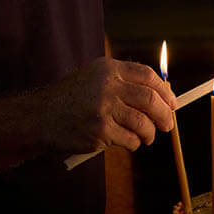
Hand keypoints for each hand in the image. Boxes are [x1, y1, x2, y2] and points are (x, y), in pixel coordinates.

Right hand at [43, 57, 177, 154]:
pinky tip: (127, 142)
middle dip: (165, 115)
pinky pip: (130, 140)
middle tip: (167, 125)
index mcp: (109, 69)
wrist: (40, 117)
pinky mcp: (100, 131)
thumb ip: (123, 82)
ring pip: (143, 123)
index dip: (164, 91)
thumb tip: (162, 96)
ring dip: (149, 133)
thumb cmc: (71, 100)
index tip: (172, 103)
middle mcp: (108, 85)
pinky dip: (133, 144)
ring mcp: (104, 108)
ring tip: (146, 137)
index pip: (148, 76)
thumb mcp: (94, 78)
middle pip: (150, 100)